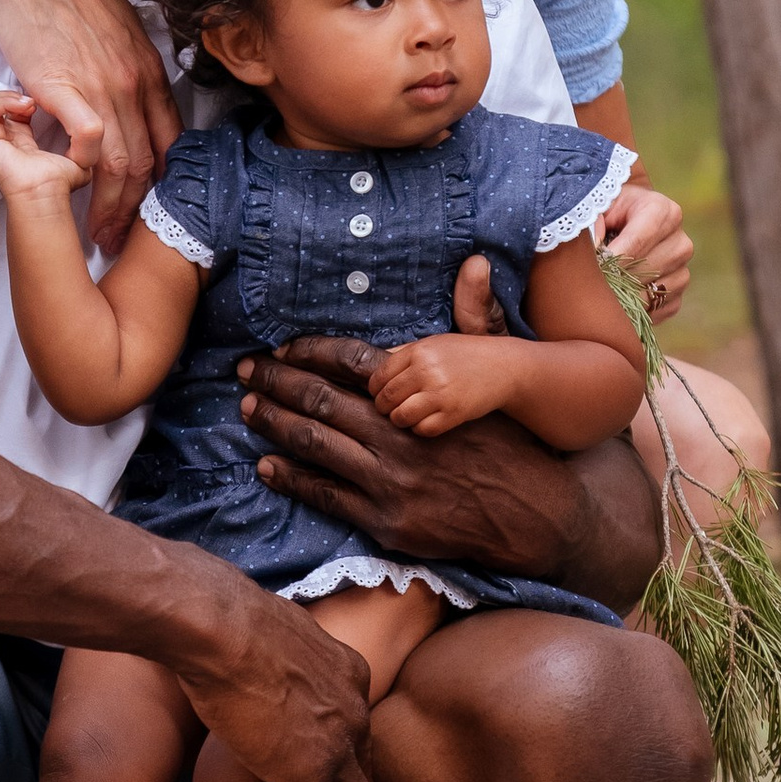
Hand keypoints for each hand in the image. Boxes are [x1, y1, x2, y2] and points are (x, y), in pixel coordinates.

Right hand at [0, 0, 180, 254]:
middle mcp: (135, 84)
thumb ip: (133, 72)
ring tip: (99, 235)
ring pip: (121, 164)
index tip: (150, 215)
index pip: (170, 143)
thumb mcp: (120, 32)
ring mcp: (103, 86)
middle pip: (147, 164)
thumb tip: (139, 103)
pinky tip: (72, 191)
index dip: (163, 187)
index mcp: (150, 74)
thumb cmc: (68, 0)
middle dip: (137, 212)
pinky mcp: (66, 86)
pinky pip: (90, 143)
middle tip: (122, 241)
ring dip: (111, 208)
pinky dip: (84, 173)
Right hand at [0, 87, 89, 205]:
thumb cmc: (59, 182)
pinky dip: (3, 100)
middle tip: (37, 98)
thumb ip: (83, 147)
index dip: (29, 100)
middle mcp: (3, 141)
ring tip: (30, 103)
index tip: (47, 100)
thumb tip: (93, 142)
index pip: (17, 112)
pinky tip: (25, 106)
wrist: (46, 192)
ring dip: (10, 96)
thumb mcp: (78, 160)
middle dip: (18, 94)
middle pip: (0, 105)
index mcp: (22, 143)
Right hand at [176, 585, 382, 781]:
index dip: (350, 766)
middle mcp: (355, 712)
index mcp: (347, 675)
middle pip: (368, 779)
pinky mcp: (308, 776)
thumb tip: (249, 658)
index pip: (357, 732)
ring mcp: (336, 747)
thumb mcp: (267, 639)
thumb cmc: (226, 621)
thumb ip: (273, 661)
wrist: (220, 626)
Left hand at [238, 314, 584, 583]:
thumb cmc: (511, 441)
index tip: (280, 348)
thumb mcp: (498, 376)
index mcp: (422, 393)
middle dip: (276, 382)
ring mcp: (390, 480)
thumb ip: (477, 318)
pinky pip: (325, 494)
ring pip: (315, 445)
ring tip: (246, 408)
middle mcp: (399, 434)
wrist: (535, 512)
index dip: (308, 353)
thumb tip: (477, 261)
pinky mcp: (386, 520)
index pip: (351, 362)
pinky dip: (291, 477)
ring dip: (274, 423)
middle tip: (244, 370)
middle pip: (321, 400)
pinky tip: (266, 464)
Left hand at [368, 331, 510, 437]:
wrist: (504, 367)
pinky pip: (423, 429)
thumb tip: (368, 369)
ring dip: (400, 420)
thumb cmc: (465, 355)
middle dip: (383, 407)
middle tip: (390, 409)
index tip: (381, 394)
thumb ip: (403, 355)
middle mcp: (427, 371)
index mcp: (419, 351)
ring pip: (400, 417)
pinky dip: (420, 429)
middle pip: (386, 398)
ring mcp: (441, 394)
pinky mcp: (454, 413)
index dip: (375, 390)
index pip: (378, 377)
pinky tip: (427, 421)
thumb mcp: (433, 344)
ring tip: (407, 416)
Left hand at [598, 162, 690, 326]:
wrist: (624, 226)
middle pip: (645, 271)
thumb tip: (598, 255)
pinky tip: (618, 297)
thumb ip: (594, 225)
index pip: (638, 241)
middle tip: (591, 280)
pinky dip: (634, 309)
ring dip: (623, 294)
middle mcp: (680, 242)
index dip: (612, 257)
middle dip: (615, 277)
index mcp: (664, 212)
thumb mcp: (598, 209)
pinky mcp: (678, 294)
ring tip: (603, 287)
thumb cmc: (607, 214)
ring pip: (650, 293)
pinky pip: (656, 309)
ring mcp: (682, 270)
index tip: (593, 266)